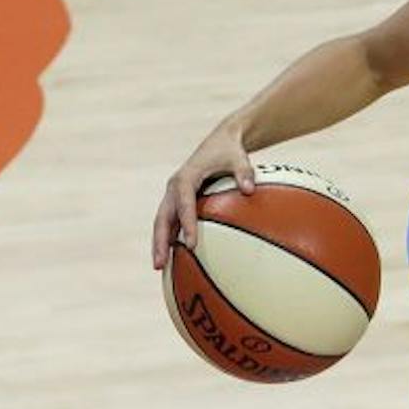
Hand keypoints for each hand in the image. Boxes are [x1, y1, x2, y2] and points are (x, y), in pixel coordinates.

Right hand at [152, 125, 256, 269]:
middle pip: (162, 217)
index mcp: (186, 177)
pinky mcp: (178, 200)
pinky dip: (170, 238)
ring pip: (163, 222)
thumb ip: (244, 172)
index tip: (191, 243)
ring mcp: (174, 195)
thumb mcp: (239, 157)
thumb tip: (249, 189)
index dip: (186, 223)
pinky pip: (171, 221)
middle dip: (159, 240)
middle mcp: (174, 187)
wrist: (221, 141)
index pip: (183, 203)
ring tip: (159, 267)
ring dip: (159, 243)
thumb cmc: (230, 151)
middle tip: (159, 264)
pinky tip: (173, 257)